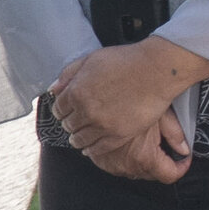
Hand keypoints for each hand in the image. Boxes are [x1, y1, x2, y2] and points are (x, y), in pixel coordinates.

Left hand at [52, 38, 208, 182]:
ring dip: (77, 139)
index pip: (58, 109)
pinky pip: (98, 148)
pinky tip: (89, 149)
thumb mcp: (91, 59)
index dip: (61, 110)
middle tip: (74, 123)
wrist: (155, 71)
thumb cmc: (125, 61)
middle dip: (69, 123)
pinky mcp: (118, 135)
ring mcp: (102, 125)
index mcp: (76, 92)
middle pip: (68, 125)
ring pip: (80, 139)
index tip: (65, 112)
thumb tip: (54, 89)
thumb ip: (69, 74)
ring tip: (78, 138)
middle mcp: (86, 111)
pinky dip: (91, 150)